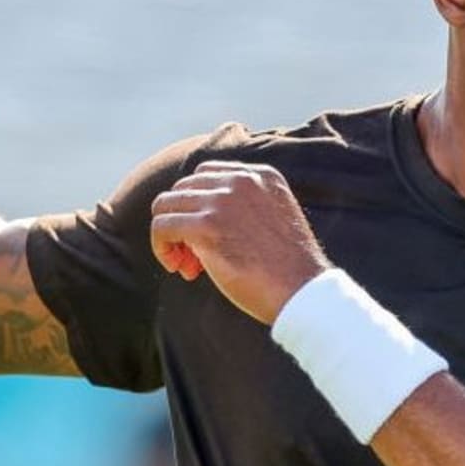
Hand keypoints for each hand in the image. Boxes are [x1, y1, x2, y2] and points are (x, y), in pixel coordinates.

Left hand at [150, 161, 328, 323]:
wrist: (302, 291)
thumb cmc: (289, 268)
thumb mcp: (274, 219)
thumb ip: (245, 207)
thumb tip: (198, 218)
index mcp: (262, 175)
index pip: (206, 174)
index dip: (198, 206)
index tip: (205, 237)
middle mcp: (241, 180)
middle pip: (182, 188)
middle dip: (182, 222)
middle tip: (193, 258)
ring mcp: (222, 200)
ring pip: (165, 205)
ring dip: (168, 236)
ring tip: (185, 265)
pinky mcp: (206, 225)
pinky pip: (161, 227)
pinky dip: (162, 248)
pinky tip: (179, 268)